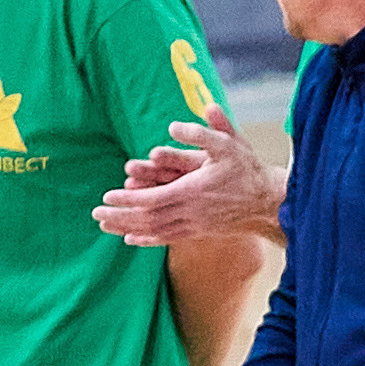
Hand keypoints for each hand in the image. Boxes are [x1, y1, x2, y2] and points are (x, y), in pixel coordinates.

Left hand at [91, 121, 278, 246]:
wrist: (269, 201)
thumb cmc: (247, 169)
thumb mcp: (228, 144)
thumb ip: (202, 132)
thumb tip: (173, 126)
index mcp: (194, 191)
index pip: (153, 199)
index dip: (128, 200)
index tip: (106, 197)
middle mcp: (192, 213)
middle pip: (148, 219)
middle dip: (120, 217)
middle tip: (95, 215)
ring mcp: (195, 226)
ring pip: (155, 231)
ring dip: (128, 228)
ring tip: (105, 226)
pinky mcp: (198, 232)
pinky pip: (168, 239)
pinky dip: (147, 239)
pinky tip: (130, 239)